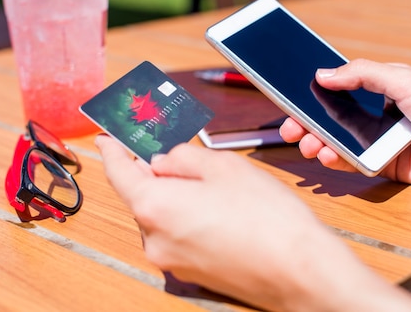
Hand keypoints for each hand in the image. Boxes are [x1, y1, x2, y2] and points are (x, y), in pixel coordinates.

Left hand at [95, 136, 410, 310]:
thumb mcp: (224, 165)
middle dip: (154, 171)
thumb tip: (163, 160)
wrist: (301, 271)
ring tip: (212, 184)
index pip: (118, 172)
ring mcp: (171, 261)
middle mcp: (154, 239)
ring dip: (175, 196)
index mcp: (155, 206)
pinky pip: (177, 236)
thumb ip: (183, 156)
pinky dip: (187, 218)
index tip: (109, 136)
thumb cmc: (267, 217)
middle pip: (142, 195)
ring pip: (162, 216)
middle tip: (172, 150)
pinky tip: (218, 210)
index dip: (112, 149)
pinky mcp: (191, 273)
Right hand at [280, 59, 410, 192]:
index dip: (311, 91)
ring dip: (314, 141)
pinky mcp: (380, 164)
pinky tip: (326, 156)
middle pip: (328, 116)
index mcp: (378, 89)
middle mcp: (373, 114)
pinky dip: (334, 159)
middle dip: (304, 121)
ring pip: (334, 140)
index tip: (288, 93)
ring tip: (305, 142)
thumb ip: (362, 74)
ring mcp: (375, 140)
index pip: (336, 87)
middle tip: (288, 127)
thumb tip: (322, 74)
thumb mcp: (403, 80)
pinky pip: (350, 162)